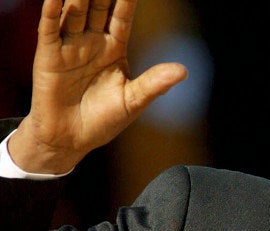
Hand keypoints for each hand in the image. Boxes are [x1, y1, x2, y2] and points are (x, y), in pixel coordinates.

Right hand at [9, 0, 187, 173]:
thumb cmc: (103, 120)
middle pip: (98, 9)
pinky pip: (49, 29)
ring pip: (75, 14)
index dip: (127, 0)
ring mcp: (70, 47)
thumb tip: (184, 71)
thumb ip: (154, 83)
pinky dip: (51, 11)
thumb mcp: (133, 101)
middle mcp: (92, 43)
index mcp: (114, 49)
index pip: (122, 17)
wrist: (71, 140)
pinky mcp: (48, 56)